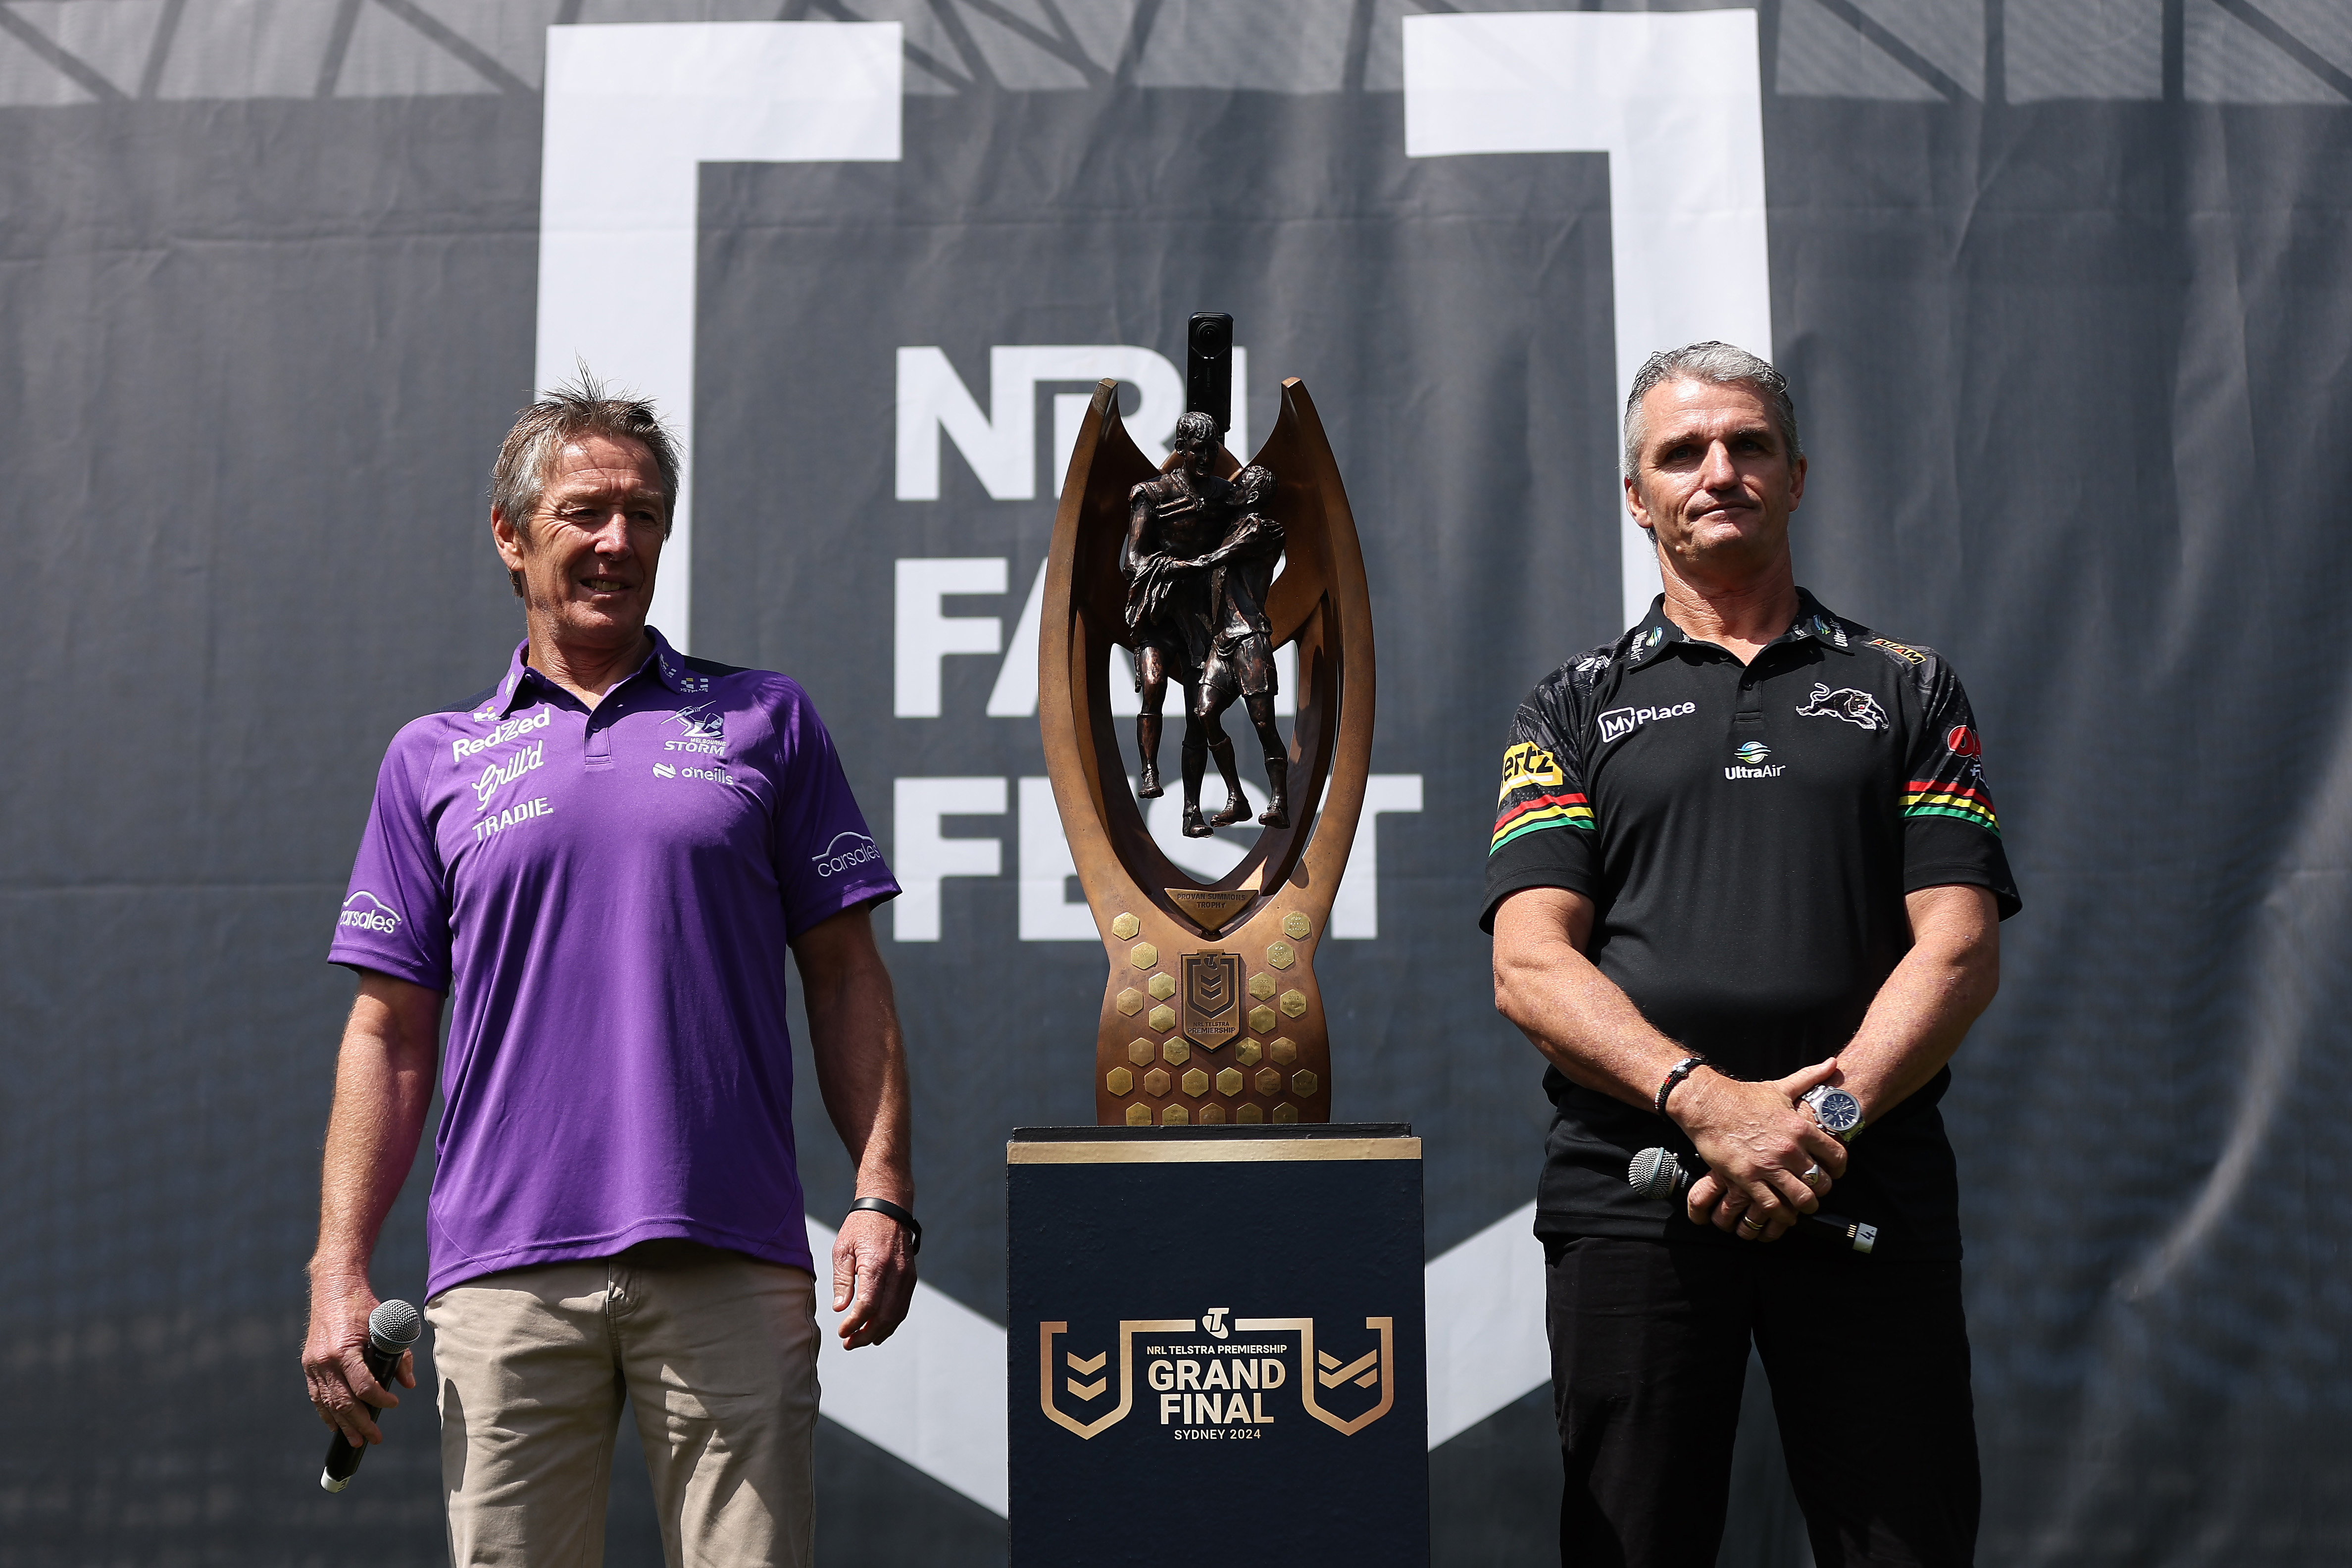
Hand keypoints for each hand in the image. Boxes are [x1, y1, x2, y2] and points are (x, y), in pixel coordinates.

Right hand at [301, 1272, 412, 1445]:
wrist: (334, 1287)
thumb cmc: (365, 1305)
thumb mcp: (386, 1325)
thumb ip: (400, 1355)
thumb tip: (408, 1384)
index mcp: (344, 1350)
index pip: (363, 1385)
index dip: (379, 1400)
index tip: (393, 1404)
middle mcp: (324, 1361)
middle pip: (343, 1401)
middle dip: (360, 1423)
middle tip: (375, 1438)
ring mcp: (313, 1365)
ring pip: (327, 1403)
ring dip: (343, 1425)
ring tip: (356, 1442)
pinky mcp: (308, 1365)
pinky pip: (317, 1396)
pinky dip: (326, 1413)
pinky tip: (336, 1426)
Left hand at [832, 1209, 917, 1348]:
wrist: (888, 1206)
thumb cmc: (860, 1226)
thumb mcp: (843, 1249)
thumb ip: (842, 1280)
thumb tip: (841, 1309)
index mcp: (876, 1266)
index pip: (868, 1306)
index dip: (855, 1324)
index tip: (841, 1332)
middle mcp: (896, 1273)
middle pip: (884, 1316)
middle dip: (866, 1335)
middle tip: (848, 1344)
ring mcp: (907, 1276)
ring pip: (896, 1315)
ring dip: (879, 1332)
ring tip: (861, 1340)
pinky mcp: (911, 1277)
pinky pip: (903, 1306)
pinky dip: (891, 1322)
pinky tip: (878, 1329)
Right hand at [1673, 1059, 1850, 1241]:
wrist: (1707, 1104)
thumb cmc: (1744, 1097)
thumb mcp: (1780, 1087)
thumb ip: (1810, 1077)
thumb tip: (1834, 1062)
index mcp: (1800, 1127)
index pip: (1836, 1156)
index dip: (1839, 1170)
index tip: (1833, 1174)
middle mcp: (1788, 1149)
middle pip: (1820, 1182)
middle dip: (1822, 1191)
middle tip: (1815, 1192)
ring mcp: (1767, 1165)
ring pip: (1801, 1198)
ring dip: (1805, 1206)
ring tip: (1801, 1207)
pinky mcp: (1747, 1178)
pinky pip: (1772, 1206)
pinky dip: (1781, 1215)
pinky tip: (1782, 1214)